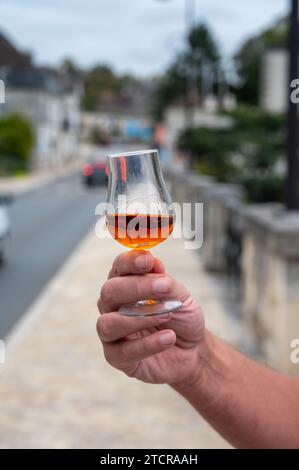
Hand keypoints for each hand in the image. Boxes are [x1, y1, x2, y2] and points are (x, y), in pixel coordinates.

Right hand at [97, 250, 208, 385]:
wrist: (193, 350)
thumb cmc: (182, 317)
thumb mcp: (181, 296)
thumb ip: (165, 281)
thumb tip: (152, 263)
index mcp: (125, 283)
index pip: (119, 267)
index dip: (130, 262)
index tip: (147, 261)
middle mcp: (112, 305)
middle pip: (109, 292)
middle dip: (137, 288)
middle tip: (164, 288)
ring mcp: (111, 332)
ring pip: (108, 323)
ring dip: (139, 318)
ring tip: (166, 317)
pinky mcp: (117, 357)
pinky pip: (122, 351)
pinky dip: (147, 344)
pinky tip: (168, 338)